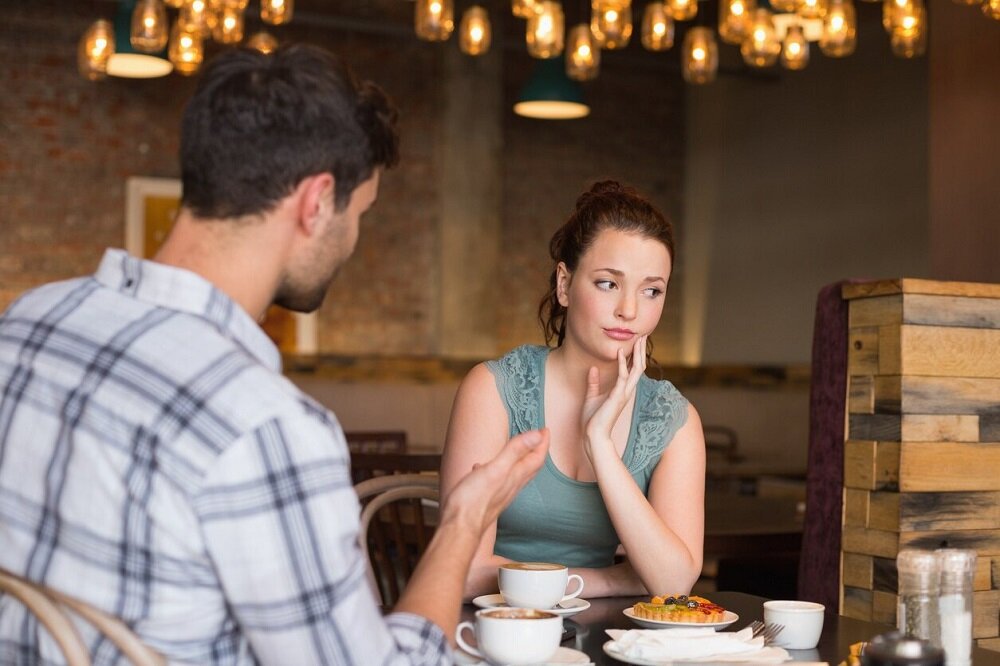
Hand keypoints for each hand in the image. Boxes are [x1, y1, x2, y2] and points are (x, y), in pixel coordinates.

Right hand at [441, 428, 548, 533]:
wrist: (459, 527)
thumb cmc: (474, 500)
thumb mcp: (496, 468)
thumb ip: (515, 450)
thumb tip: (537, 436)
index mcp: (515, 476)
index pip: (536, 458)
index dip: (543, 442)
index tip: (545, 430)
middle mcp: (512, 486)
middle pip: (531, 466)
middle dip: (536, 450)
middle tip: (539, 438)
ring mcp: (501, 493)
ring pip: (516, 474)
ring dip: (521, 460)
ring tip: (519, 451)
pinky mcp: (488, 498)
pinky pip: (499, 480)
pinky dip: (497, 470)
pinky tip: (483, 468)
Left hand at [581, 335, 646, 463]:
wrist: (593, 435)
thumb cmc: (593, 419)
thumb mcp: (591, 396)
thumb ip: (593, 383)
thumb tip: (593, 368)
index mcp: (622, 390)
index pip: (632, 369)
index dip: (635, 355)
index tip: (636, 342)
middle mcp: (626, 391)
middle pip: (639, 366)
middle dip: (641, 350)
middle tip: (643, 335)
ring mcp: (624, 393)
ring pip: (636, 369)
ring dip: (637, 353)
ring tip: (638, 338)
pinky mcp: (617, 396)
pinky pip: (623, 376)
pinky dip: (622, 363)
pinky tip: (620, 352)